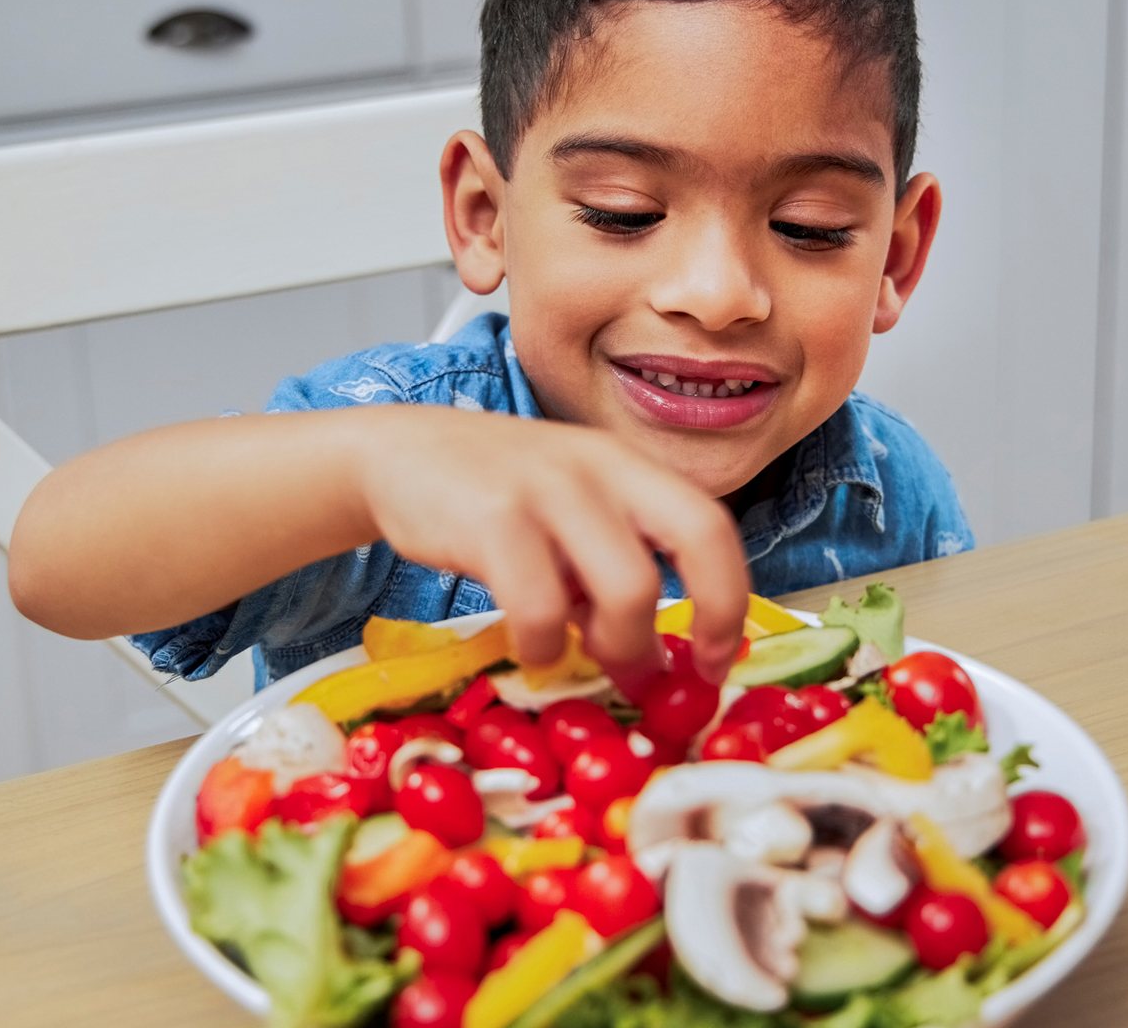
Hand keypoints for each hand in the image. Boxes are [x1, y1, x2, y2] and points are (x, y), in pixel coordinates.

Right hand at [348, 407, 747, 686]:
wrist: (397, 454)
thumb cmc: (494, 496)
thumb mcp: (569, 515)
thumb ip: (611, 572)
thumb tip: (651, 664)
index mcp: (630, 466)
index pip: (713, 524)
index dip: (730, 599)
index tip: (716, 660)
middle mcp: (603, 466)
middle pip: (699, 537)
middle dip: (706, 617)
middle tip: (666, 672)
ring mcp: (550, 486)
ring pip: (629, 584)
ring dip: (618, 645)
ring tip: (583, 657)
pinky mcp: (493, 516)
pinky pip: (542, 604)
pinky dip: (543, 643)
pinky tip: (530, 644)